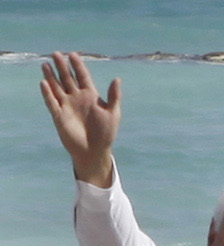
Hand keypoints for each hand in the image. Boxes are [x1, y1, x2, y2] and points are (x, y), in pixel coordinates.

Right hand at [40, 52, 120, 187]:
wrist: (95, 151)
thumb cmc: (106, 133)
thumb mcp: (113, 113)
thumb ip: (114, 96)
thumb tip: (117, 79)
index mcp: (90, 96)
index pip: (82, 76)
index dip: (77, 65)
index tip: (73, 54)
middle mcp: (77, 98)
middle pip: (67, 78)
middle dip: (62, 66)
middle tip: (56, 54)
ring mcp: (67, 105)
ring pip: (57, 87)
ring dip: (51, 76)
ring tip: (46, 64)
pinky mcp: (59, 115)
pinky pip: (52, 102)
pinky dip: (48, 93)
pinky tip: (44, 83)